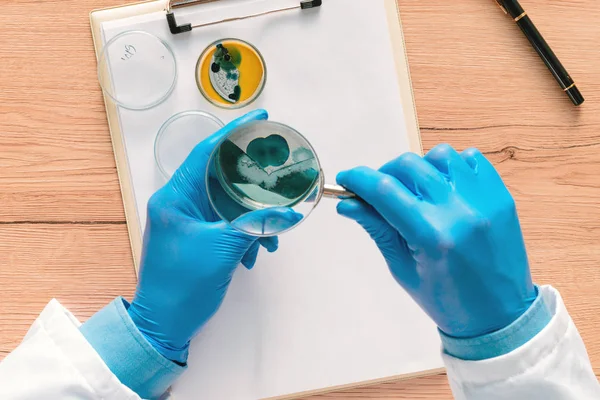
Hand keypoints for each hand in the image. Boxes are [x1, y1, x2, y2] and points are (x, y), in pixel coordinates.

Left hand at [128, 110, 277, 362]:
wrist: (163, 325)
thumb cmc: (182, 285)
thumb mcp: (223, 248)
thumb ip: (256, 225)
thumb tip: (288, 212)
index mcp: (175, 197)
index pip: (205, 152)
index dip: (233, 133)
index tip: (259, 119)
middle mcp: (179, 203)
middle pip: (221, 176)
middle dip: (253, 182)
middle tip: (278, 172)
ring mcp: (188, 221)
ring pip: (227, 203)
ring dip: (253, 216)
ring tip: (272, 237)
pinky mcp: (196, 237)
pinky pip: (226, 223)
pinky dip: (245, 233)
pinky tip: (257, 251)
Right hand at [337, 144, 535, 337]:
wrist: (499, 316)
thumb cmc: (446, 300)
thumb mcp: (402, 269)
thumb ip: (378, 229)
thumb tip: (348, 204)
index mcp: (431, 235)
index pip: (384, 190)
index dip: (358, 179)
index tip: (346, 179)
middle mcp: (459, 210)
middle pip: (408, 165)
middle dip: (385, 174)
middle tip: (380, 193)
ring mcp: (484, 199)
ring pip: (440, 155)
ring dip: (420, 168)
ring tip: (417, 190)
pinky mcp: (500, 195)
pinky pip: (471, 158)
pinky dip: (452, 166)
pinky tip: (445, 187)